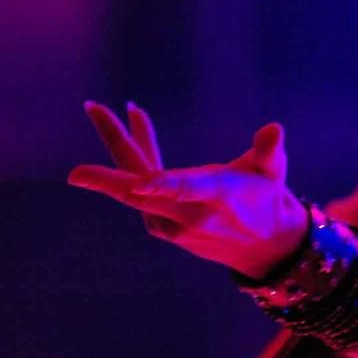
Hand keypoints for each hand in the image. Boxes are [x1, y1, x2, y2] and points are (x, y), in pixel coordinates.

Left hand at [67, 101, 309, 278]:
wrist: (262, 247)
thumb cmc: (267, 198)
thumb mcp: (274, 172)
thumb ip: (270, 151)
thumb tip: (274, 129)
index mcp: (221, 197)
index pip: (190, 190)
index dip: (165, 186)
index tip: (139, 182)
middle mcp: (192, 215)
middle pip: (144, 189)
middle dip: (115, 160)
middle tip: (84, 142)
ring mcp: (171, 225)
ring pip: (135, 184)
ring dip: (122, 143)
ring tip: (98, 109)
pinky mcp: (160, 226)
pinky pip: (140, 190)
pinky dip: (135, 162)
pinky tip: (135, 129)